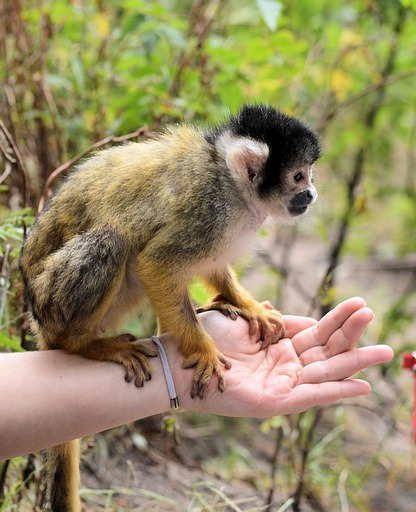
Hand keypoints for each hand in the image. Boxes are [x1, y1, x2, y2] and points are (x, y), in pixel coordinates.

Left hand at [177, 297, 392, 417]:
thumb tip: (275, 311)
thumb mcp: (241, 319)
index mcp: (276, 342)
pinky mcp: (278, 401)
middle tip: (373, 314)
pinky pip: (313, 396)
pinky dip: (338, 392)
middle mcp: (283, 362)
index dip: (335, 319)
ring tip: (384, 351)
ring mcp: (283, 382)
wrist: (182, 360)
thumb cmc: (207, 338)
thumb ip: (263, 318)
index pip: (314, 330)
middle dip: (350, 331)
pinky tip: (363, 385)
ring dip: (355, 361)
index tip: (357, 305)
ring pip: (327, 370)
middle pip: (326, 346)